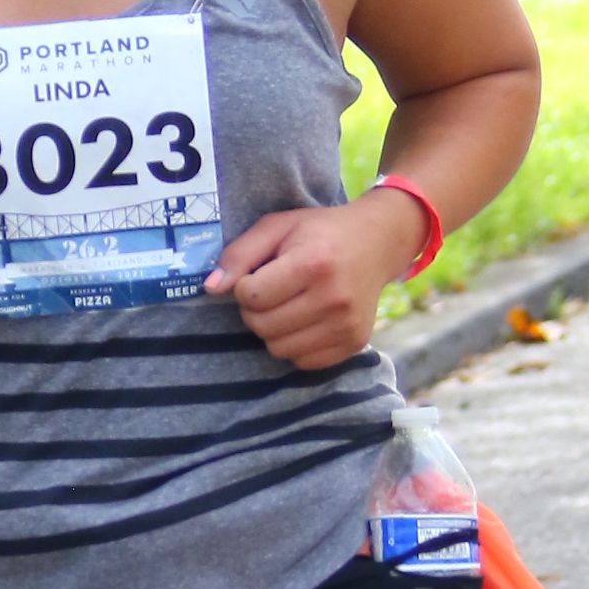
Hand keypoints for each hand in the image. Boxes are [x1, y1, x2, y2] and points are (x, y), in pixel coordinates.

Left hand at [204, 191, 418, 370]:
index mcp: (314, 263)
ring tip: (286, 305)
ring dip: (272, 330)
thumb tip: (211, 287)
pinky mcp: (354, 344)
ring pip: (278, 349)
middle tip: (270, 291)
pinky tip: (304, 320)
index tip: (258, 274)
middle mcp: (334, 298)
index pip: (252, 296)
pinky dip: (294, 345)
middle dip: (254, 310)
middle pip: (262, 326)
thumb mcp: (278, 226)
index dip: (244, 286)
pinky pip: (302, 362)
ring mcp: (347, 325)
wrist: (377, 242)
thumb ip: (240, 253)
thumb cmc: (320, 232)